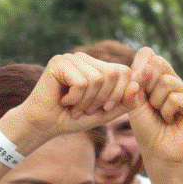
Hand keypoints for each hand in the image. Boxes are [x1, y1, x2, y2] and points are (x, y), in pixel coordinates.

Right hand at [4, 53, 139, 154]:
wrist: (45, 125)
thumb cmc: (75, 118)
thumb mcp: (106, 113)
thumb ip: (126, 102)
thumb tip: (137, 86)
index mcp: (100, 67)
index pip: (126, 72)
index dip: (121, 94)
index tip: (105, 108)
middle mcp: (87, 59)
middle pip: (114, 74)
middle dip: (103, 99)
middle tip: (86, 109)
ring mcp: (72, 58)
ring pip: (97, 79)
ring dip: (87, 101)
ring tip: (74, 106)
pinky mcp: (59, 62)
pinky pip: (81, 82)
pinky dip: (75, 98)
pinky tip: (64, 100)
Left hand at [124, 49, 182, 171]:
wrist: (157, 152)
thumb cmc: (145, 127)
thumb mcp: (134, 100)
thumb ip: (137, 80)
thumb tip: (149, 66)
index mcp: (160, 76)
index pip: (149, 55)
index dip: (139, 71)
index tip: (137, 92)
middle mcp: (176, 81)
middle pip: (158, 65)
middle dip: (147, 88)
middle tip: (152, 106)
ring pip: (166, 82)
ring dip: (157, 103)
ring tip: (162, 115)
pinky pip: (176, 98)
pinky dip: (168, 111)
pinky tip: (172, 120)